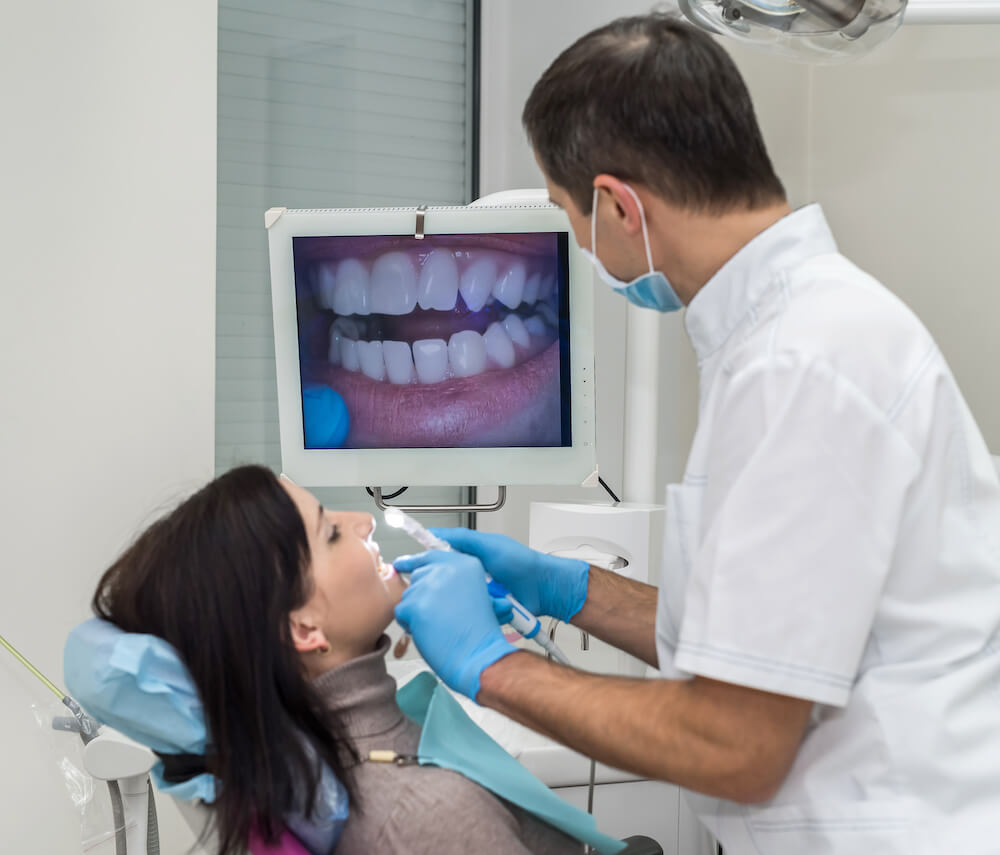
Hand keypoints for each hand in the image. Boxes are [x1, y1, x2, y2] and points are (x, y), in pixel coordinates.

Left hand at [394, 551, 516, 700]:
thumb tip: (421, 576)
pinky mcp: (415, 604)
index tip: (402, 563)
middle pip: (418, 577)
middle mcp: (446, 569)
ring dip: (417, 611)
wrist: (478, 654)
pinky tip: (428, 631)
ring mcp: (429, 586)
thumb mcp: (474, 593)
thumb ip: (450, 581)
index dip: (415, 561)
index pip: (431, 556)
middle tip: (436, 614)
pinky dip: (410, 623)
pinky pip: (401, 611)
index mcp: (465, 564)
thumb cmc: (478, 631)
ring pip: (408, 596)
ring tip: (438, 624)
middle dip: (421, 595)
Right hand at [428, 528, 589, 622]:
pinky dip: (480, 612)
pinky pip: (473, 613)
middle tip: (457, 586)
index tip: (412, 568)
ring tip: (485, 596)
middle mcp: (472, 574)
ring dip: (468, 601)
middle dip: (449, 588)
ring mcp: (479, 593)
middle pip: (446, 583)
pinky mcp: (486, 609)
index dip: (427, 564)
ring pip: (458, 601)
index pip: (441, 558)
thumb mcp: (489, 544)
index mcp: (470, 556)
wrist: (544, 588)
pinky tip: (491, 607)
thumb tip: (435, 533)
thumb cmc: (522, 562)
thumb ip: (462, 538)